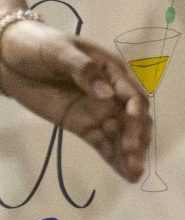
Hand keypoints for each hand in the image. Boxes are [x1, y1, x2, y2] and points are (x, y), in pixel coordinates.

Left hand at [0, 13, 150, 182]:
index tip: (131, 124)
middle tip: (132, 156)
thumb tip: (106, 94)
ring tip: (134, 173)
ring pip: (121, 135)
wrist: (9, 56)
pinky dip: (114, 159)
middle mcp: (112, 94)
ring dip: (130, 153)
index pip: (132, 93)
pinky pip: (103, 144)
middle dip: (136, 137)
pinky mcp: (83, 126)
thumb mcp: (59, 51)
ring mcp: (98, 112)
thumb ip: (83, 70)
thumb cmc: (38, 45)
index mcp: (112, 72)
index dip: (135, 110)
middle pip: (133, 118)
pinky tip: (125, 174)